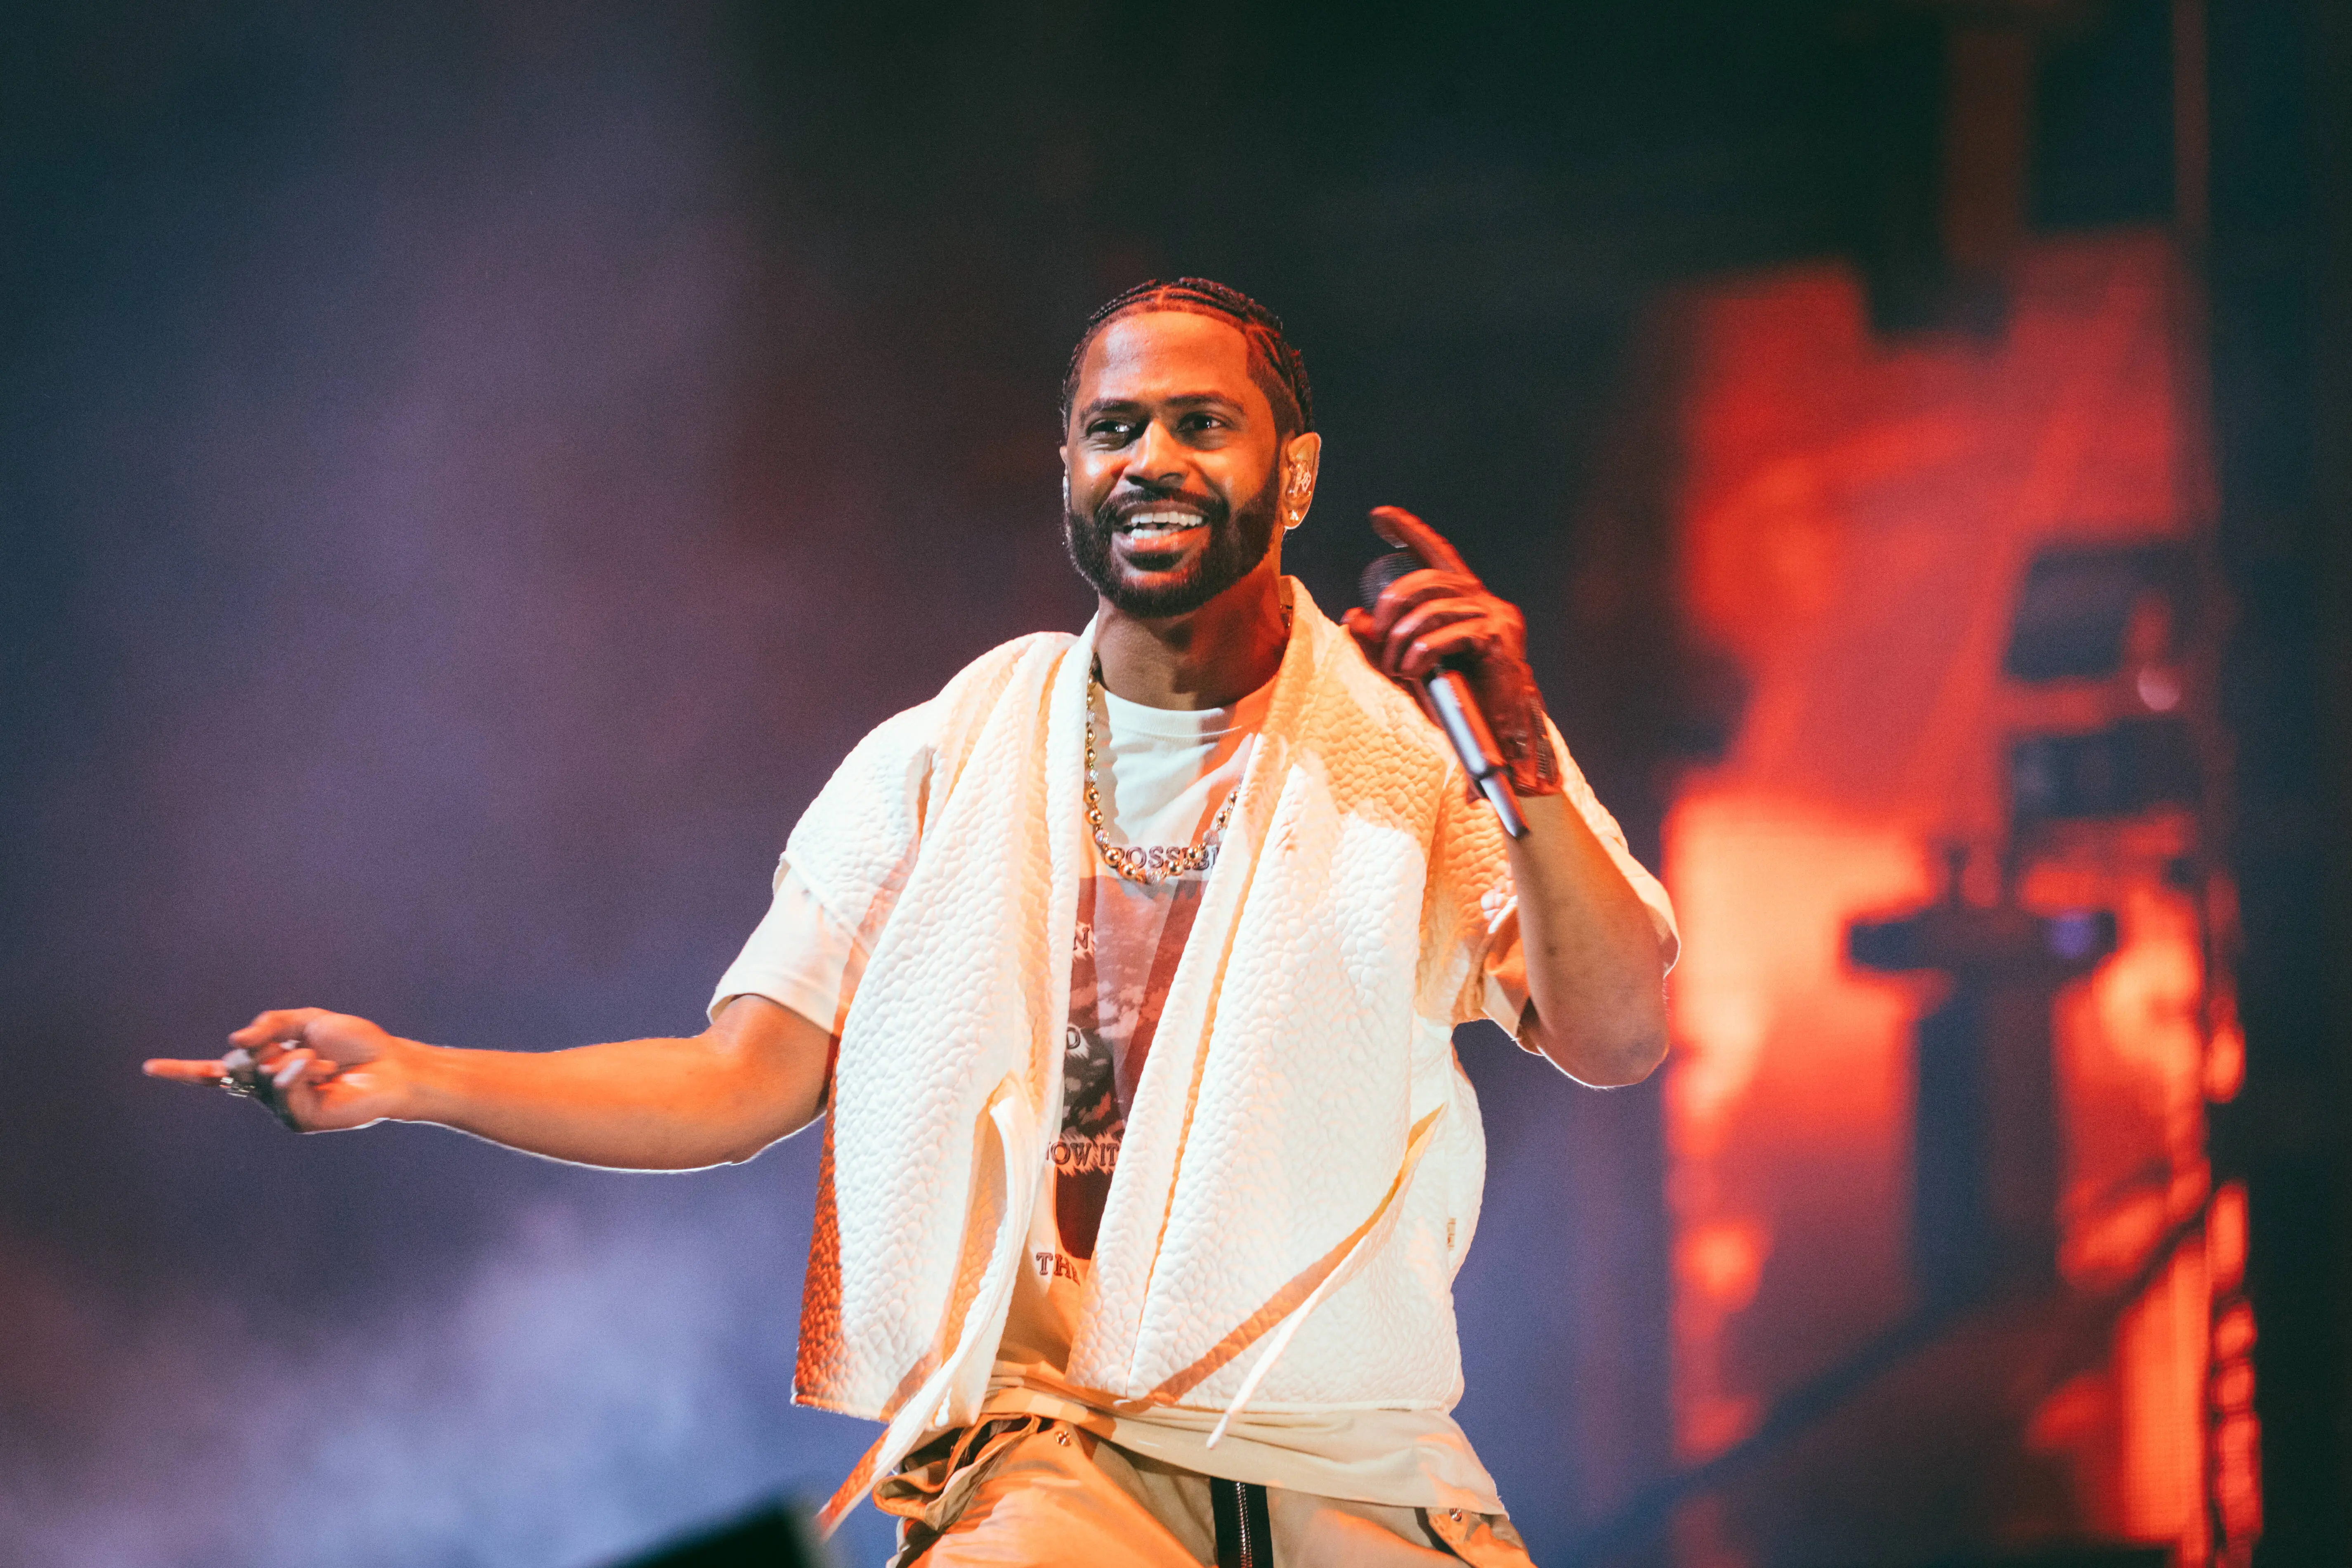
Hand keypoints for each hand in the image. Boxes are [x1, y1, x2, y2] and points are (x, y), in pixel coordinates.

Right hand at [143, 1008, 418, 1131]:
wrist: (392, 1065)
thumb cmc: (357, 1043)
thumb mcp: (309, 1021)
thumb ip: (269, 1025)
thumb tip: (231, 1042)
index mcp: (268, 1067)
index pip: (217, 1072)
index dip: (182, 1070)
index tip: (148, 1067)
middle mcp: (269, 1091)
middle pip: (233, 1069)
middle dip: (259, 1049)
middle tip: (301, 1046)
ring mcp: (282, 1108)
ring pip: (257, 1077)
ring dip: (290, 1058)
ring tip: (324, 1059)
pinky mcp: (298, 1120)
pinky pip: (280, 1089)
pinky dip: (298, 1071)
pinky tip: (322, 1068)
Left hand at [1341, 506, 1560, 796]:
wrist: (1498, 736)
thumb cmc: (1458, 698)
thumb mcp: (1410, 663)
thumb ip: (1384, 639)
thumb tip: (1352, 615)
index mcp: (1466, 599)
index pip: (1437, 553)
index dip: (1409, 530)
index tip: (1380, 515)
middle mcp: (1484, 600)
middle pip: (1425, 580)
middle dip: (1390, 607)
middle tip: (1378, 638)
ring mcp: (1495, 617)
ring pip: (1431, 608)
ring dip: (1402, 639)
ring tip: (1397, 667)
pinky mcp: (1498, 639)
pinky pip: (1446, 635)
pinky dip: (1421, 652)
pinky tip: (1414, 670)